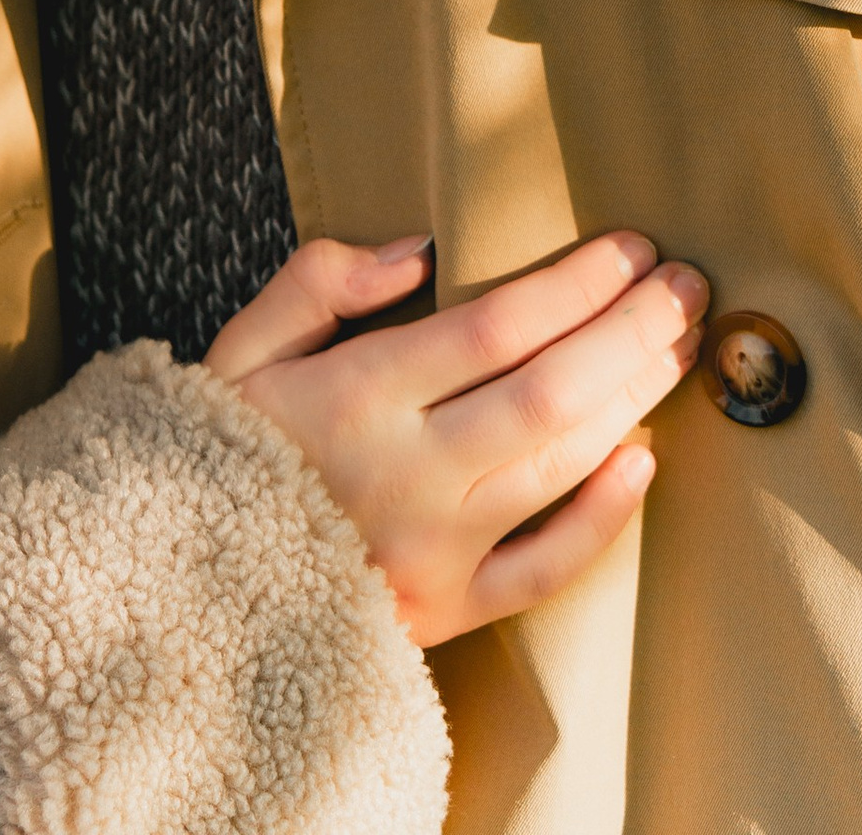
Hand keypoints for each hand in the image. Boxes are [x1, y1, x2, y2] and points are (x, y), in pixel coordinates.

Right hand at [206, 228, 707, 645]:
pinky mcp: (445, 612)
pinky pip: (543, 569)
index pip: (498, 326)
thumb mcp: (239, 347)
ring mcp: (434, 549)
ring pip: (560, 465)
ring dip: (633, 398)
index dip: (578, 284)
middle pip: (552, 391)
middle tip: (687, 285)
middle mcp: (409, 471)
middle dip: (632, 330)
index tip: (631, 248)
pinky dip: (602, 516)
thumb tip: (416, 249)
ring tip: (679, 345)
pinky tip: (642, 460)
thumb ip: (319, 282)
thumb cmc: (211, 453)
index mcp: (358, 395)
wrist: (174, 595)